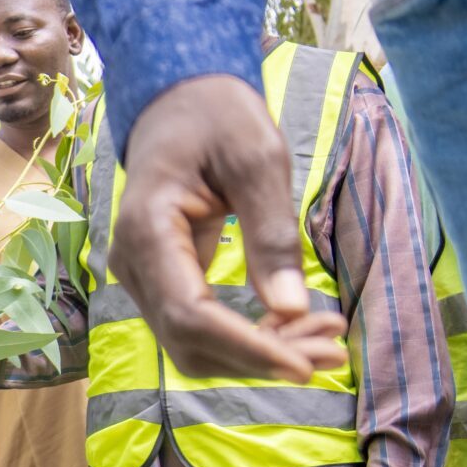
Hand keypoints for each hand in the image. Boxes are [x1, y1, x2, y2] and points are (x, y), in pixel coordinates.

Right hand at [113, 75, 347, 381]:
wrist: (180, 102)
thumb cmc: (219, 118)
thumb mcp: (258, 160)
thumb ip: (272, 234)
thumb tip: (292, 310)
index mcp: (148, 230)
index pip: (190, 314)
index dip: (247, 348)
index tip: (306, 365)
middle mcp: (132, 264)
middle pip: (190, 341)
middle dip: (260, 357)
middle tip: (334, 351)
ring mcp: (142, 277)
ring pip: (193, 344)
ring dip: (257, 354)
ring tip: (324, 342)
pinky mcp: (161, 282)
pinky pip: (198, 327)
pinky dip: (246, 337)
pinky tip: (294, 326)